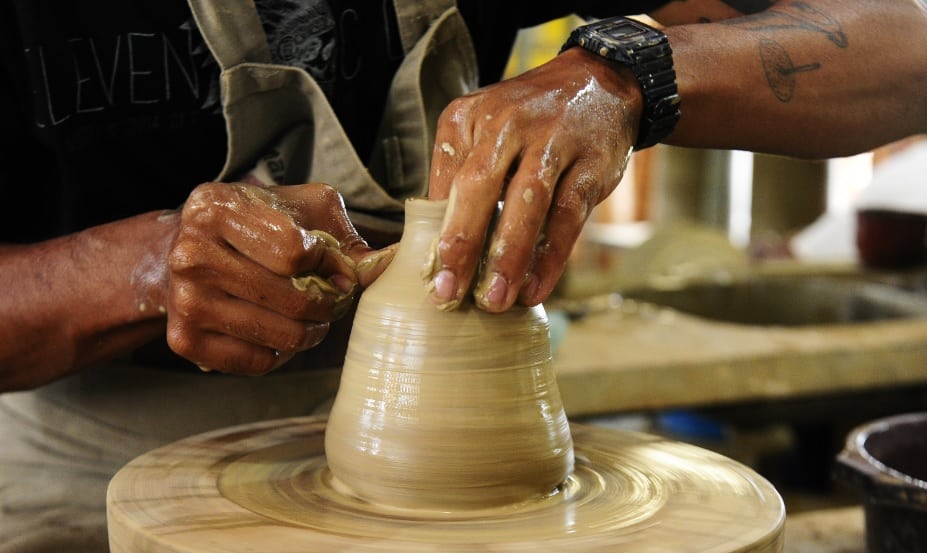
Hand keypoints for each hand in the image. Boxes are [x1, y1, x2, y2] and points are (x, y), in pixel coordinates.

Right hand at [166, 182, 391, 373]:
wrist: (182, 253)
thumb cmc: (252, 225)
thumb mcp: (298, 208)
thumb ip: (342, 234)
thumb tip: (383, 265)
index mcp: (217, 210)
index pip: (294, 252)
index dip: (329, 264)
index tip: (336, 266)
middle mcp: (192, 255)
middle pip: (292, 300)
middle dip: (328, 303)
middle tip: (334, 299)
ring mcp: (185, 301)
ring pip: (280, 335)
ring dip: (311, 331)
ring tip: (313, 317)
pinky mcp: (185, 340)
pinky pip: (257, 362)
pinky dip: (281, 353)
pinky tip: (280, 332)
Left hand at [427, 47, 641, 311]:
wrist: (599, 83)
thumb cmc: (528, 122)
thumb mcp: (483, 132)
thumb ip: (459, 177)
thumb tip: (435, 247)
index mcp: (468, 118)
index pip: (444, 181)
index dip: (434, 233)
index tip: (429, 278)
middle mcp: (507, 124)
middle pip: (478, 186)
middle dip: (462, 244)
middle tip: (448, 293)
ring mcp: (552, 140)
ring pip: (527, 203)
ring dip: (509, 257)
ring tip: (495, 300)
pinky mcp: (590, 163)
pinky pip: (567, 216)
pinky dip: (550, 256)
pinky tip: (535, 288)